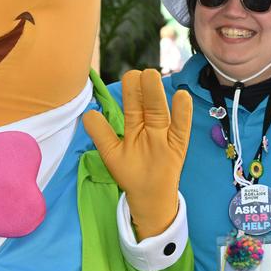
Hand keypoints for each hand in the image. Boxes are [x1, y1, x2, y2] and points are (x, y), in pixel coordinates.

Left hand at [83, 69, 191, 239]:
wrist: (148, 197)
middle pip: (146, 103)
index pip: (132, 103)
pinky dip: (182, 114)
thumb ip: (100, 133)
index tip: (129, 77)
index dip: (130, 90)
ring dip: (155, 95)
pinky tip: (182, 97)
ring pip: (159, 111)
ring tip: (151, 76)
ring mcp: (164, 135)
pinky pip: (180, 128)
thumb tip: (89, 113)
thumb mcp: (111, 152)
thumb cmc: (131, 172)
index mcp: (135, 124)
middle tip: (139, 73)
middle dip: (142, 88)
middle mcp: (150, 125)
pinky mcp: (176, 147)